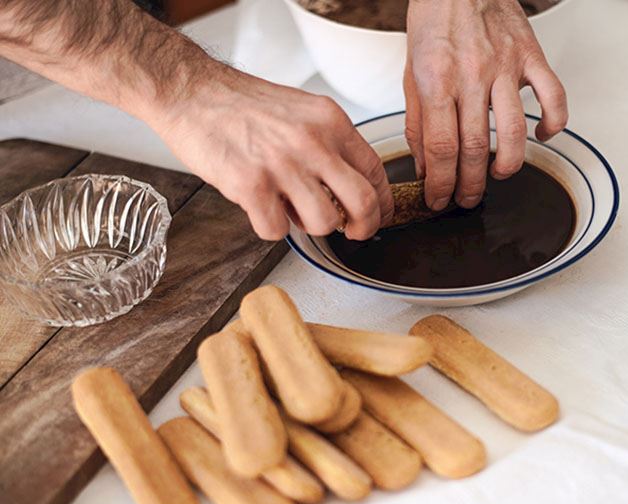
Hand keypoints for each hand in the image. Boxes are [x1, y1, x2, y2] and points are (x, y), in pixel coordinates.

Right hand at [149, 65, 393, 240]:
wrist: (191, 92)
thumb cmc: (242, 105)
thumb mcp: (302, 112)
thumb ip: (329, 146)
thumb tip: (347, 190)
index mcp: (330, 122)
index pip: (375, 170)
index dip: (382, 203)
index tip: (377, 216)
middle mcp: (312, 142)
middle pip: (363, 203)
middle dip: (363, 228)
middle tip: (352, 233)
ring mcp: (283, 165)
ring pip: (324, 223)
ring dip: (310, 227)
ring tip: (291, 209)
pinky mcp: (251, 185)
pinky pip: (278, 231)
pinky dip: (271, 227)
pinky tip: (260, 207)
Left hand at [404, 0, 567, 209]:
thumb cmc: (435, 19)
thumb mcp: (411, 72)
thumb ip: (418, 122)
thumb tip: (424, 165)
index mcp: (438, 79)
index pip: (441, 147)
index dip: (440, 182)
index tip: (439, 198)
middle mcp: (472, 75)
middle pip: (476, 147)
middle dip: (471, 184)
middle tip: (467, 198)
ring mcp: (506, 66)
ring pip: (515, 130)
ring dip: (508, 164)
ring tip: (498, 175)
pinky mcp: (531, 56)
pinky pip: (553, 96)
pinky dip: (553, 123)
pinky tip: (543, 137)